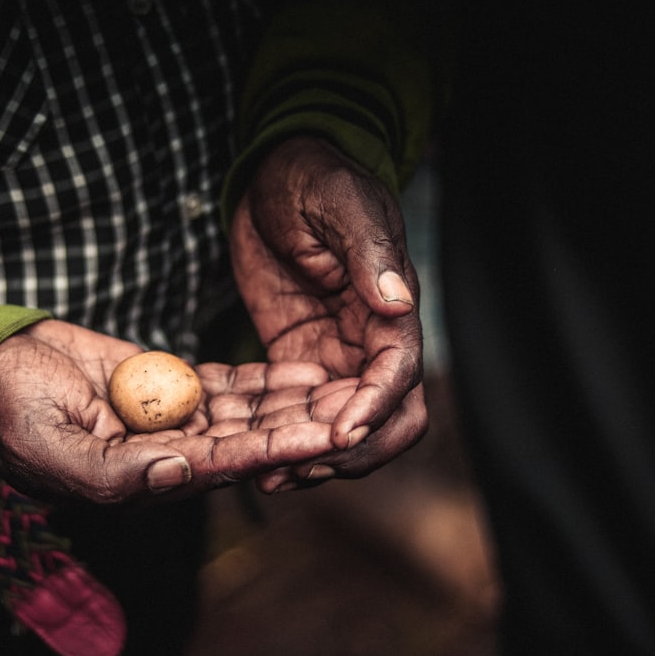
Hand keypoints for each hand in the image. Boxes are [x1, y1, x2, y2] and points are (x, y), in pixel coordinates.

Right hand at [0, 319, 341, 502]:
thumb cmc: (6, 412)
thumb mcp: (47, 446)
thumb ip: (111, 470)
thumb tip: (178, 472)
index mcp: (142, 479)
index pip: (221, 466)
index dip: (274, 452)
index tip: (324, 438)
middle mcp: (168, 453)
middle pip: (247, 441)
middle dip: (300, 428)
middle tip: (356, 411)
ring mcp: (171, 416)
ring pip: (245, 413)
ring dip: (293, 404)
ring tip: (346, 388)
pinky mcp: (169, 383)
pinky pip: (225, 384)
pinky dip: (264, 381)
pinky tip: (304, 373)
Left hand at [231, 136, 427, 488]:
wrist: (276, 178)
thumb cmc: (314, 179)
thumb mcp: (340, 206)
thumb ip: (370, 254)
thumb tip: (401, 302)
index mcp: (390, 307)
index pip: (398, 373)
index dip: (375, 408)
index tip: (341, 433)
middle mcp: (371, 340)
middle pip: (385, 417)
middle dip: (350, 450)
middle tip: (300, 469)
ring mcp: (336, 353)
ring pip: (343, 425)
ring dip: (317, 458)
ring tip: (270, 478)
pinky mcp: (301, 358)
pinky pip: (302, 411)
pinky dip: (286, 439)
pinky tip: (253, 459)